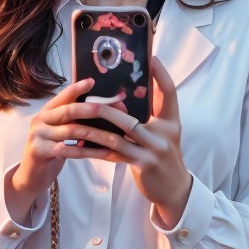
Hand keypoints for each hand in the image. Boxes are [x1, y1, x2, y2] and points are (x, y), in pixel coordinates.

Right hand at [4, 78, 132, 220]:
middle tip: (112, 110)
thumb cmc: (52, 149)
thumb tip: (106, 110)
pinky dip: (89, 152)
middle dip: (92, 109)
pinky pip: (69, 150)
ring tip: (115, 137)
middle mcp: (41, 119)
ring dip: (96, 134)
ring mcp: (38, 135)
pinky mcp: (39, 151)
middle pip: (69, 110)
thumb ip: (76, 120)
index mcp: (47, 111)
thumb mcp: (61, 131)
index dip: (77, 88)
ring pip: (72, 131)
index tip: (93, 81)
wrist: (32, 175)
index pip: (63, 96)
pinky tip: (105, 153)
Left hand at [69, 57, 192, 226]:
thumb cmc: (166, 157)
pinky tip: (76, 147)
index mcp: (171, 122)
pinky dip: (92, 151)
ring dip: (92, 130)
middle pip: (130, 117)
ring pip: (116, 137)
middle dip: (105, 108)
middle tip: (86, 99)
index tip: (151, 58)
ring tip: (73, 124)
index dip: (161, 74)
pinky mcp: (141, 166)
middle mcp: (164, 134)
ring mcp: (152, 152)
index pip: (169, 92)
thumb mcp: (166, 133)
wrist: (175, 190)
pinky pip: (111, 155)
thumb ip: (153, 114)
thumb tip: (130, 94)